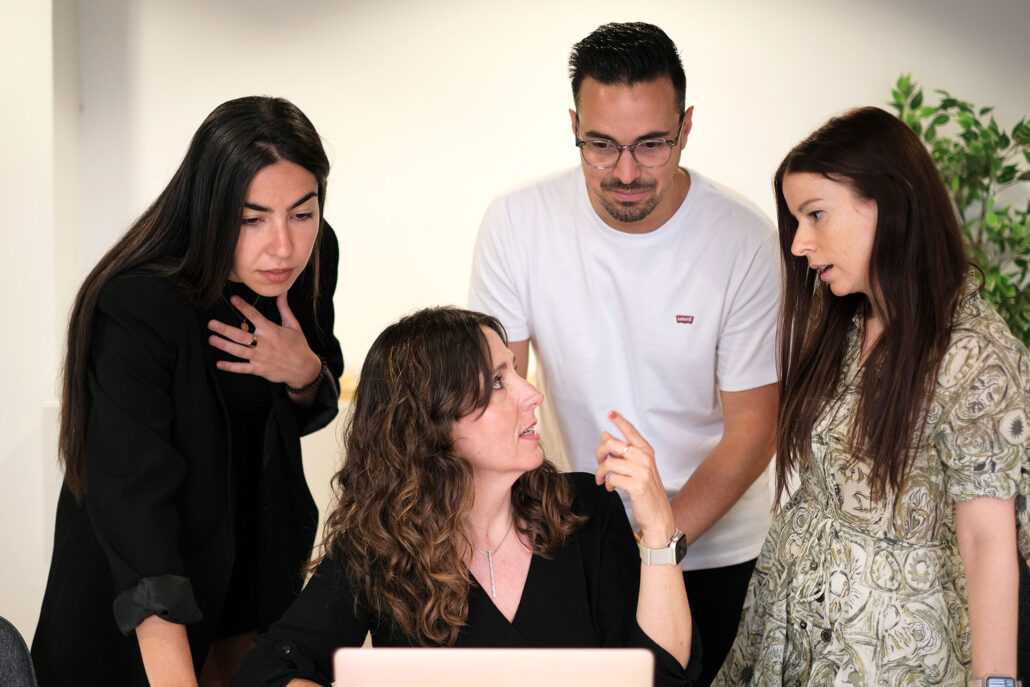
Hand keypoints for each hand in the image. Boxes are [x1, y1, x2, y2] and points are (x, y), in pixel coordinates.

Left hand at [207, 292, 321, 388]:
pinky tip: (219, 364)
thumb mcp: (294, 325)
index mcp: (271, 330)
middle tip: (211, 324)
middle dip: (225, 329)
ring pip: (238, 351)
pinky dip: (231, 367)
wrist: (304, 368)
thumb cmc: (299, 345)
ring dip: (224, 345)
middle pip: (241, 335)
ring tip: (211, 339)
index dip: (243, 306)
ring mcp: (260, 357)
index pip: (254, 316)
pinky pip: (242, 368)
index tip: (233, 299)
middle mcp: (263, 343)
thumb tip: (282, 293)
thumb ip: (284, 309)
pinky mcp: (259, 369)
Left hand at [595, 410, 675, 547]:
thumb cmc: (646, 490)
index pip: (631, 431)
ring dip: (600, 473)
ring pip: (609, 463)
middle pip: (612, 444)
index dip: (619, 420)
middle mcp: (645, 458)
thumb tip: (605, 434)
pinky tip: (610, 488)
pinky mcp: (637, 485)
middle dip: (599, 453)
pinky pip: (612, 479)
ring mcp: (642, 471)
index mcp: (646, 451)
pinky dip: (607, 484)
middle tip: (599, 463)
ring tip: (602, 480)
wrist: (658, 515)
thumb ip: (623, 452)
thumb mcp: (637, 467)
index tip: (610, 412)